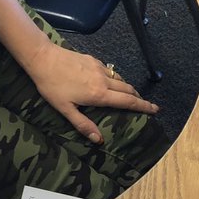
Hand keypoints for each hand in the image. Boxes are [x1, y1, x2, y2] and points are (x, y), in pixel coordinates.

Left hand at [23, 39, 158, 143]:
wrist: (43, 58)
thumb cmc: (51, 86)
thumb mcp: (65, 109)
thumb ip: (83, 124)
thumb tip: (98, 140)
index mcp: (99, 95)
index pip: (127, 102)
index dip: (143, 106)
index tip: (155, 109)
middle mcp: (103, 80)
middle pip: (128, 90)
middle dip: (139, 98)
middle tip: (146, 105)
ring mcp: (99, 68)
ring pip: (120, 79)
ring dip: (127, 88)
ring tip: (129, 96)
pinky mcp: (93, 60)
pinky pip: (109, 71)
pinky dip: (114, 79)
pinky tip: (108, 82)